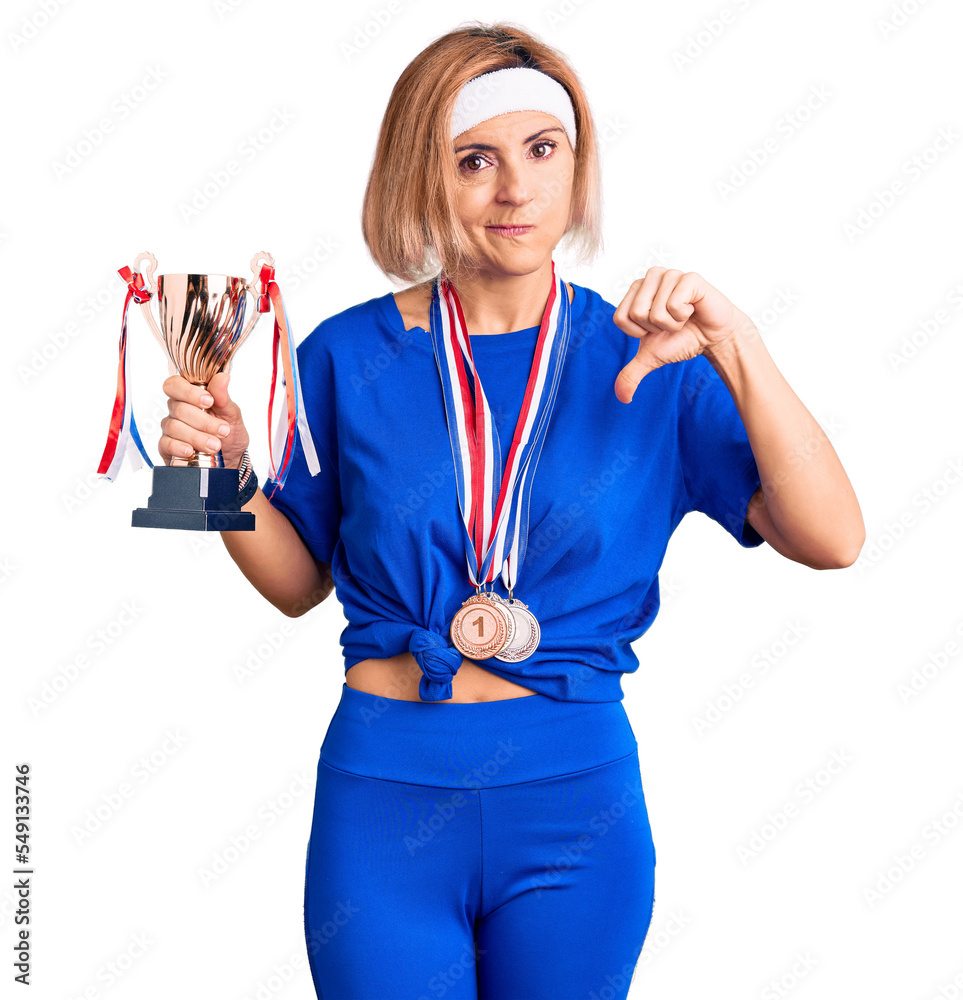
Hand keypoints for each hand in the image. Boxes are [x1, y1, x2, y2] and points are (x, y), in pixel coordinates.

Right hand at [158, 371, 249, 467]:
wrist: (232, 459)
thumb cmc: (230, 434)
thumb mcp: (232, 414)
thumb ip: (223, 396)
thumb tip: (223, 377)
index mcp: (190, 397)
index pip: (175, 385)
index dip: (189, 392)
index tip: (209, 401)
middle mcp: (177, 411)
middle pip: (178, 408)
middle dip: (203, 421)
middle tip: (222, 430)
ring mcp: (171, 428)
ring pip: (174, 427)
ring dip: (197, 437)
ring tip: (215, 445)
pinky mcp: (167, 447)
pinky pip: (166, 444)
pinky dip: (179, 447)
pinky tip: (190, 451)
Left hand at [612, 267, 750, 402]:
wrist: (713, 338)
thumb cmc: (682, 340)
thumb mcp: (652, 358)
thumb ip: (632, 374)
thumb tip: (622, 398)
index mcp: (635, 291)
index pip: (621, 318)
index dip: (640, 332)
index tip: (657, 329)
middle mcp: (650, 277)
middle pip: (636, 314)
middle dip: (656, 328)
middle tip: (673, 323)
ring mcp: (670, 275)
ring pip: (655, 312)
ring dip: (672, 324)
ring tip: (683, 316)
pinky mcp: (689, 277)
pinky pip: (674, 305)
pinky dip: (684, 316)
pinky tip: (694, 310)